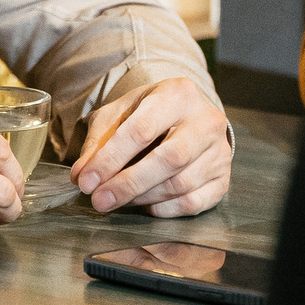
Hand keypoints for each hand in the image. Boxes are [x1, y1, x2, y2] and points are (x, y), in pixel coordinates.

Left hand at [72, 78, 231, 217]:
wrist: (188, 117)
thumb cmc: (149, 114)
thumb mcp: (120, 114)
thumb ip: (99, 141)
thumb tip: (82, 176)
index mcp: (178, 94)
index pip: (141, 129)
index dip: (110, 159)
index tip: (86, 181)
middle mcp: (206, 121)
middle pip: (169, 159)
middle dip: (128, 184)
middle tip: (99, 200)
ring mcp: (219, 152)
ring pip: (181, 184)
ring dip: (142, 198)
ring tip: (116, 200)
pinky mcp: (223, 180)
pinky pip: (193, 203)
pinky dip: (164, 209)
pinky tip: (145, 205)